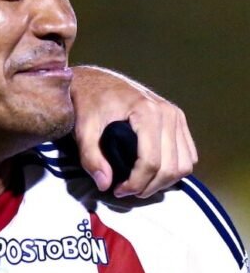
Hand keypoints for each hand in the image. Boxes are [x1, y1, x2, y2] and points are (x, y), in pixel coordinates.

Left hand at [71, 65, 196, 197]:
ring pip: (185, 163)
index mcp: (147, 113)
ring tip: (139, 185)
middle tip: (126, 191)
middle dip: (150, 186)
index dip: (136, 183)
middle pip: (172, 166)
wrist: (95, 81)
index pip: (151, 161)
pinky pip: (188, 153)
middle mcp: (168, 113)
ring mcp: (176, 116)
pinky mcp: (178, 120)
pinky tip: (152, 173)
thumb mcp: (82, 128)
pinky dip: (174, 169)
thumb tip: (105, 184)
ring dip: (165, 181)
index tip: (117, 191)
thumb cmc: (87, 102)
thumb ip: (91, 157)